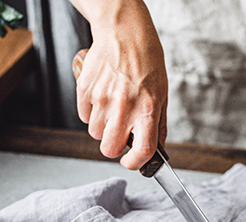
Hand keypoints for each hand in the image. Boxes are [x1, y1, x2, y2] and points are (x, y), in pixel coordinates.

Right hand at [73, 0, 167, 169]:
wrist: (124, 34)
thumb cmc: (146, 62)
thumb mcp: (162, 94)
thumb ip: (158, 125)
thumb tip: (156, 151)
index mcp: (147, 110)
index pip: (142, 150)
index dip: (135, 163)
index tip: (132, 162)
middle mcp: (124, 108)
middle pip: (109, 149)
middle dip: (114, 147)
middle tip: (120, 135)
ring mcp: (102, 100)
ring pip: (95, 134)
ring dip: (102, 128)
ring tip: (113, 109)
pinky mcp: (85, 91)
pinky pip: (83, 116)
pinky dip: (91, 113)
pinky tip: (103, 97)